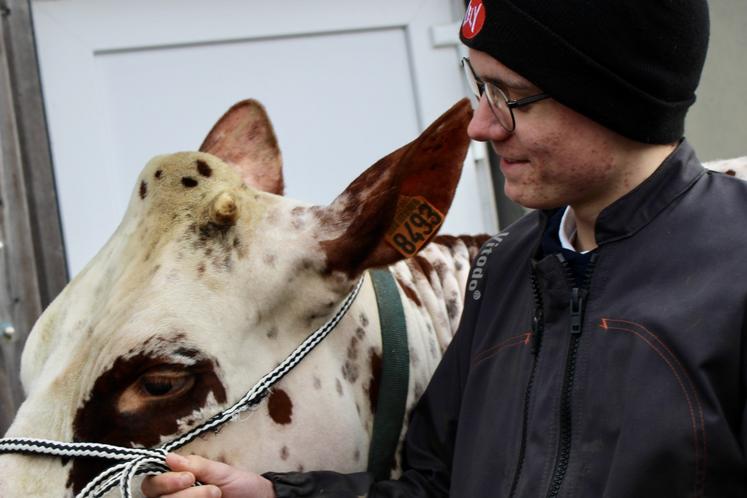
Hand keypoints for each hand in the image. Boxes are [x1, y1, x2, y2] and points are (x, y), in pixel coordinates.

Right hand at [141, 453, 275, 497]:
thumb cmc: (241, 484)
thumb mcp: (220, 471)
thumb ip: (195, 465)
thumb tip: (167, 457)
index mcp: (177, 480)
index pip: (152, 483)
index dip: (165, 480)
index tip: (189, 476)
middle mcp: (174, 497)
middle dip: (183, 494)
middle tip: (212, 490)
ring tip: (217, 495)